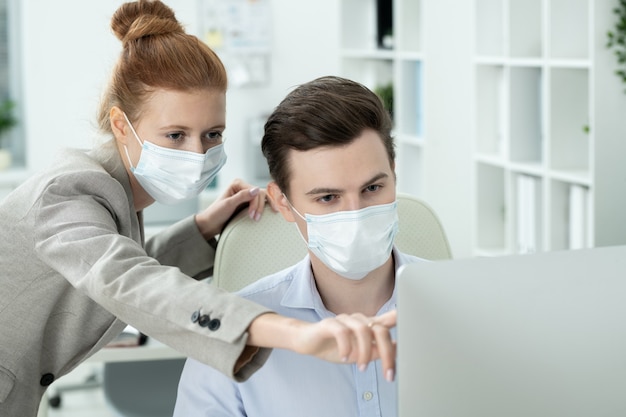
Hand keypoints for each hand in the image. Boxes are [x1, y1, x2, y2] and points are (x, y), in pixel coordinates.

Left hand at [194, 178, 275, 239]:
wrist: (211, 224)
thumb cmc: (216, 214)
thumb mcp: (228, 204)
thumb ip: (242, 196)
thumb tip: (257, 190)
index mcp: (238, 184)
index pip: (254, 191)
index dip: (255, 203)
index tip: (252, 216)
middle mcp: (243, 187)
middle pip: (260, 194)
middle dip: (260, 207)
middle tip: (256, 219)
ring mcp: (247, 196)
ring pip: (263, 198)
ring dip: (263, 208)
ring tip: (258, 219)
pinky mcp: (249, 204)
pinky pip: (261, 204)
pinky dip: (264, 208)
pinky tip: (269, 213)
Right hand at [247, 310, 396, 381]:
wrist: (307, 342)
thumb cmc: (334, 346)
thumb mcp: (359, 353)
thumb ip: (377, 350)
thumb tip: (397, 349)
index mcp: (367, 325)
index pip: (388, 319)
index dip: (401, 319)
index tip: (414, 325)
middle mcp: (358, 320)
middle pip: (380, 329)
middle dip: (387, 353)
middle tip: (388, 373)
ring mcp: (344, 320)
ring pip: (363, 330)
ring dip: (365, 352)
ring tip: (361, 367)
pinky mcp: (329, 324)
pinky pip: (342, 331)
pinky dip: (346, 347)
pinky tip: (345, 358)